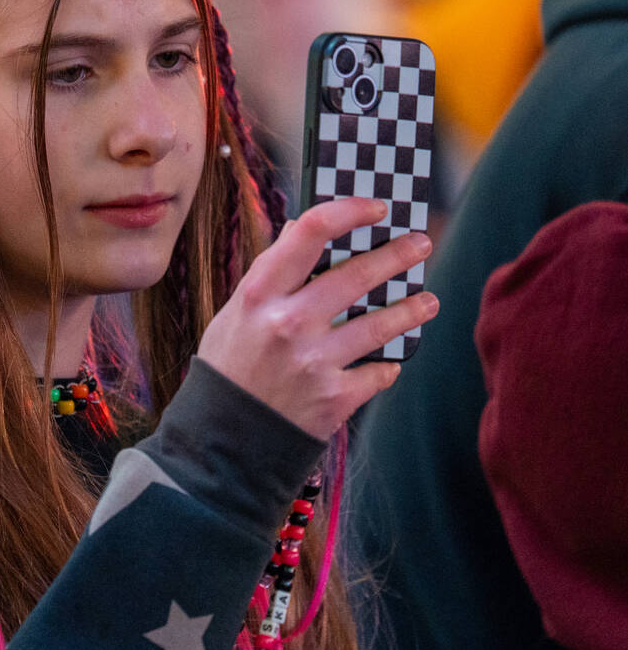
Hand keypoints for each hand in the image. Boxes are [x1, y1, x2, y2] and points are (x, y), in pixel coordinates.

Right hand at [197, 197, 438, 439]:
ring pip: (381, 324)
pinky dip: (386, 367)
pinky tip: (388, 363)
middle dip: (397, 254)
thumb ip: (270, 273)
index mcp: (259, 294)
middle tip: (419, 243)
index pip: (310, 231)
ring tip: (427, 302)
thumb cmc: (229, 368)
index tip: (375, 208)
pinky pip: (378, 373)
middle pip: (357, 274)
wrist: (223, 441)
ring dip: (411, 309)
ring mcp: (314, 362)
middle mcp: (288, 323)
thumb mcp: (235, 314)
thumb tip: (300, 229)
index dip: (349, 211)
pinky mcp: (334, 398)